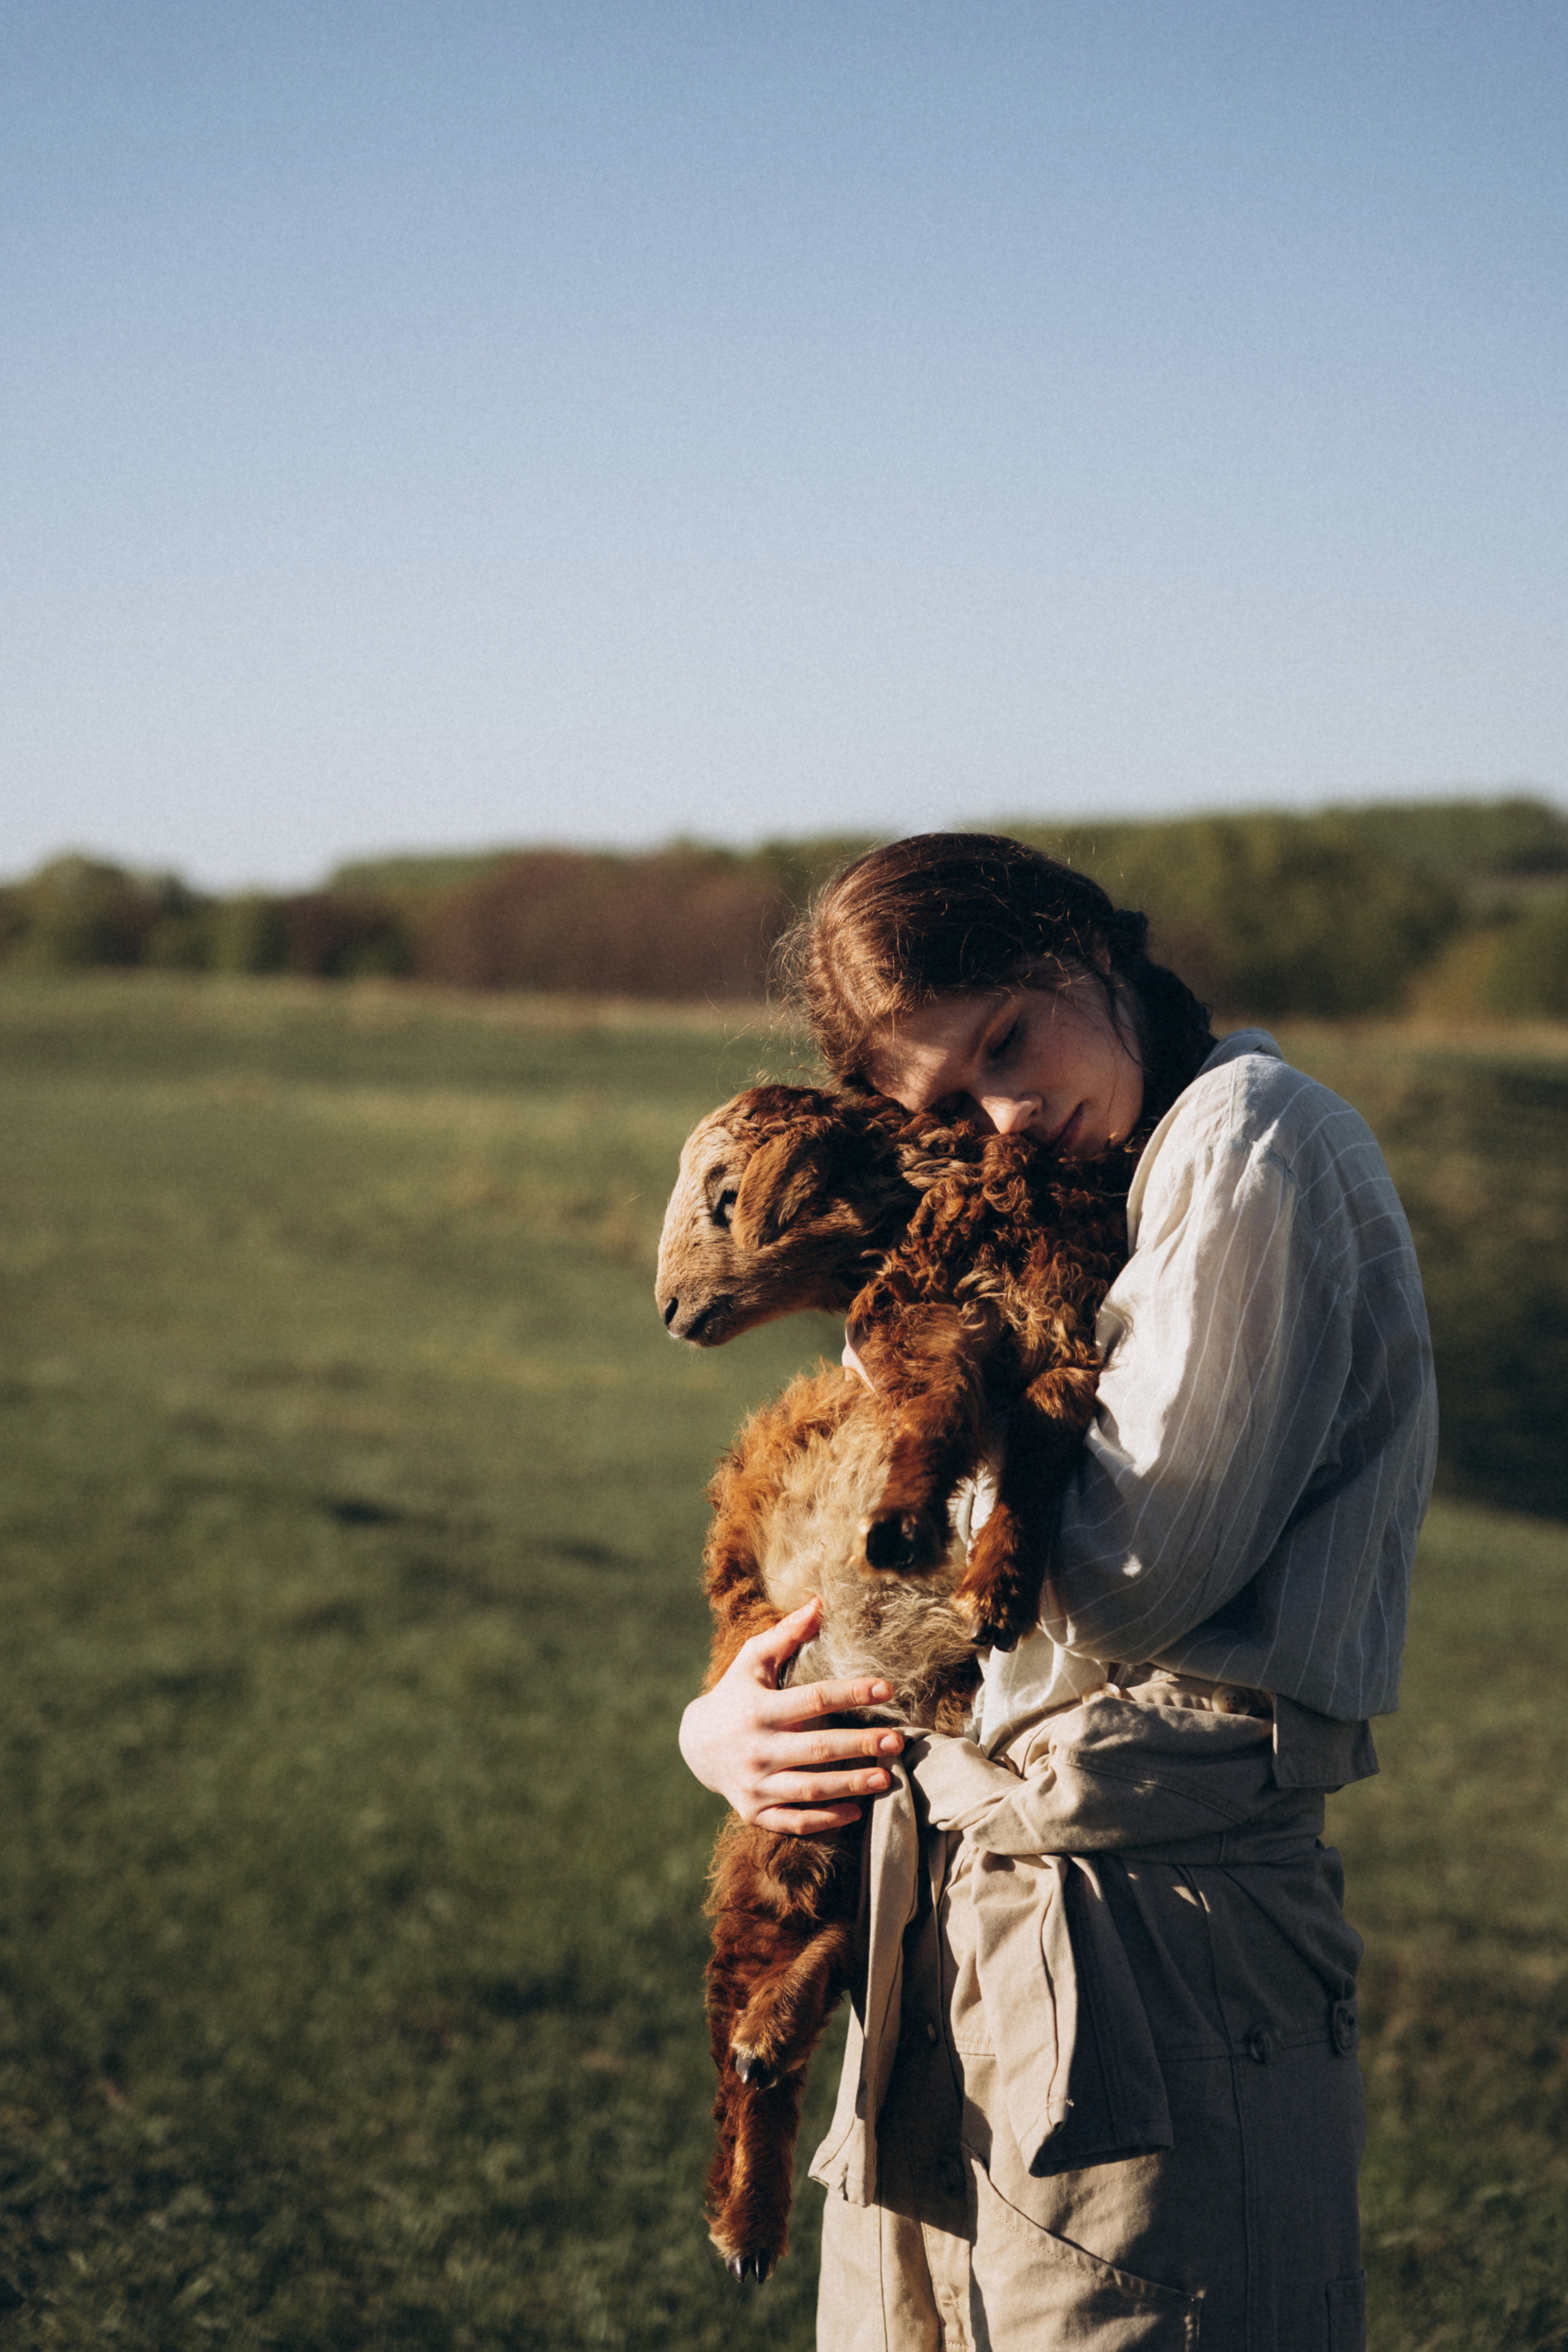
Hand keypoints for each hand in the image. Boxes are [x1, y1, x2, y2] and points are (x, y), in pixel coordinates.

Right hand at [678, 1598, 904, 1834]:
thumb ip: (786, 1634)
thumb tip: (819, 1603)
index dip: (852, 1692)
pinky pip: (794, 1820)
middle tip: (897, 1741)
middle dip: (860, 1745)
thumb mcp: (753, 1660)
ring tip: (887, 1776)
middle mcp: (756, 1749)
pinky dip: (825, 1819)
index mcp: (759, 1709)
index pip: (813, 1699)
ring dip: (851, 1784)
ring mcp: (755, 1784)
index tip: (886, 1688)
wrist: (696, 1744)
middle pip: (817, 1748)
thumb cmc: (735, 1694)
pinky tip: (856, 1810)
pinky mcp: (755, 1811)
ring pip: (809, 1789)